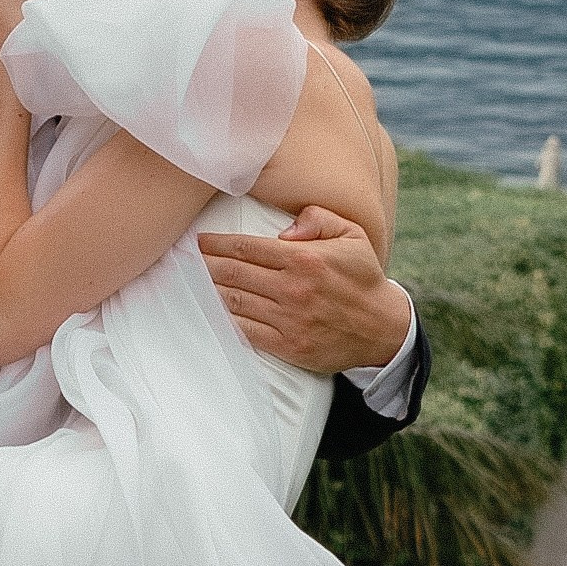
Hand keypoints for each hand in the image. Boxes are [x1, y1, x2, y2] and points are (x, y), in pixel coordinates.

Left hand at [196, 208, 414, 376]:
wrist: (382, 328)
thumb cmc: (362, 277)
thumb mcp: (351, 235)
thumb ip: (318, 219)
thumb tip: (284, 230)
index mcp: (304, 259)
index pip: (248, 247)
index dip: (218, 243)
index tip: (199, 241)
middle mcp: (293, 289)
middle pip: (234, 273)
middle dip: (205, 265)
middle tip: (184, 259)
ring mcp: (289, 319)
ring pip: (236, 301)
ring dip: (209, 290)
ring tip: (191, 282)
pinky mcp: (288, 346)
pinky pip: (247, 331)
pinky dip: (226, 320)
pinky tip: (212, 310)